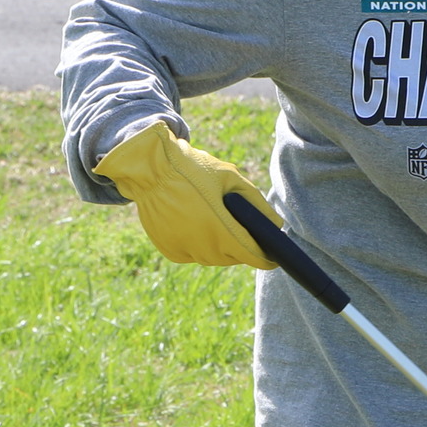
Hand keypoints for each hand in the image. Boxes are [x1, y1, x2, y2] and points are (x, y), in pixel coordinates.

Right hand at [91, 119, 280, 266]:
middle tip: (247, 233)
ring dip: (221, 247)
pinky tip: (198, 225)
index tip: (275, 257)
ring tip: (221, 225)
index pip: (252, 254)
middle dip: (242, 247)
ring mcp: (184, 249)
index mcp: (220, 228)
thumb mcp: (231, 178)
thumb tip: (276, 226)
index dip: (266, 257)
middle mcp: (201, 245)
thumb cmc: (195, 169)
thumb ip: (257, 204)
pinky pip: (194, 254)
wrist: (150, 169)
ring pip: (212, 257)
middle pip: (233, 257)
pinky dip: (200, 245)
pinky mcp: (170, 251)